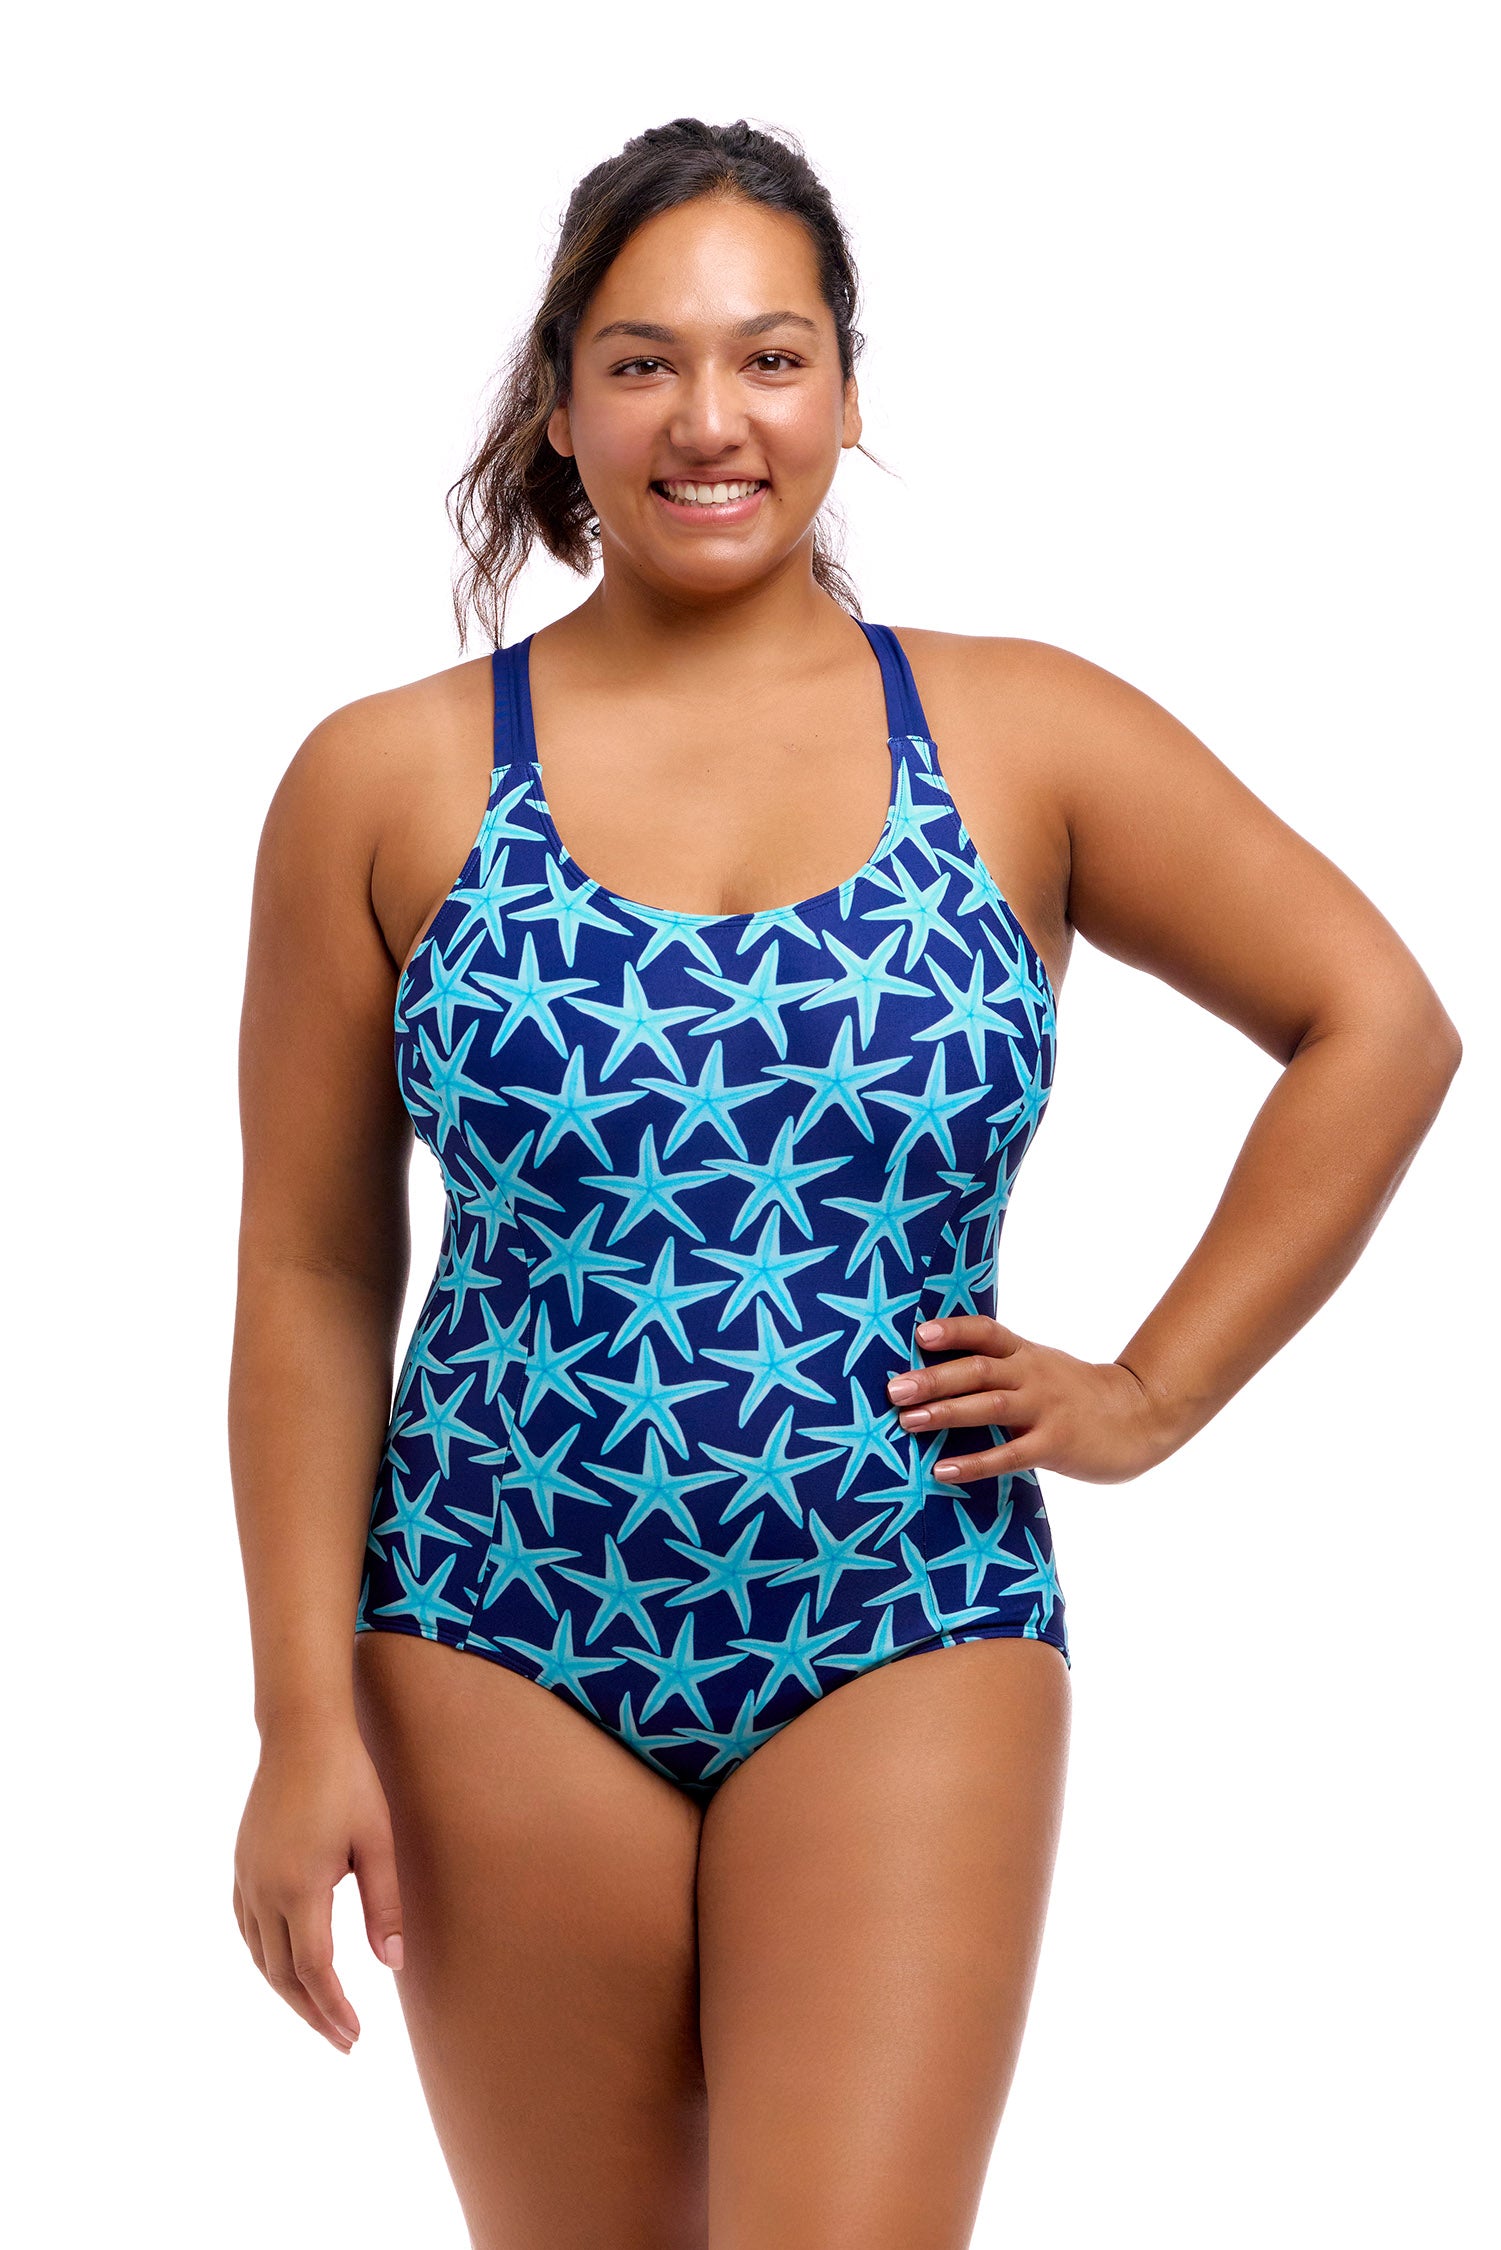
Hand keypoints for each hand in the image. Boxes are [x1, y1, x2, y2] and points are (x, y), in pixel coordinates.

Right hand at [233, 1719, 403, 2052]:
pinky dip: (266, 1959)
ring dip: (287, 1992)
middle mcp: (264, 1889)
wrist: (301, 1732)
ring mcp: (246, 1878)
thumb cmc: (350, 1781)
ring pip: (259, 1957)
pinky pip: (246, 1929)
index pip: (314, 1970)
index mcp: (299, 1887)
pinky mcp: (241, 1865)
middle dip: (312, 2013)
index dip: (333, 2008)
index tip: (354, 2037)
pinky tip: (285, 1967)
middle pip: (282, 1975)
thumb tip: (391, 1964)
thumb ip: (384, 1905)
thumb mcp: (379, 1841)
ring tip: (320, 2013)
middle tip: (343, 2041)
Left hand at [885, 1316, 1176, 1485]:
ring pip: (990, 1406)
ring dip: (946, 1413)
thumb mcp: (1040, 1367)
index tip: (919, 1334)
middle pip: (979, 1369)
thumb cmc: (1076, 1395)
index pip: (986, 1333)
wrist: (1139, 1417)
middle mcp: (1032, 1375)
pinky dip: (974, 1462)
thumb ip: (1000, 1368)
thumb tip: (937, 1372)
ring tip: (908, 1421)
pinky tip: (943, 1470)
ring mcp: (1045, 1410)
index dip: (953, 1330)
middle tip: (895, 1388)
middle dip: (934, 1378)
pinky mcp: (1055, 1445)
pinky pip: (1009, 1454)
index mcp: (1026, 1354)